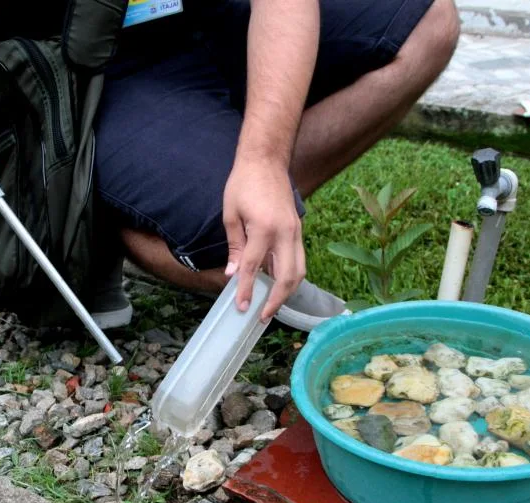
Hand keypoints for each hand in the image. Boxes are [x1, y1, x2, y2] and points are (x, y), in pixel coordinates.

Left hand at [223, 155, 305, 320]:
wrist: (266, 160)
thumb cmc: (244, 183)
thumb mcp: (231, 214)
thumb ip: (234, 246)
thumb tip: (232, 274)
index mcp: (264, 228)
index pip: (253, 267)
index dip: (245, 290)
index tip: (241, 307)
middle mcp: (285, 233)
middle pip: (287, 277)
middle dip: (276, 300)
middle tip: (263, 315)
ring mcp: (296, 231)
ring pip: (299, 271)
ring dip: (287, 291)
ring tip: (272, 304)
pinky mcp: (298, 230)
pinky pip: (297, 259)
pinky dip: (289, 275)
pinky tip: (276, 283)